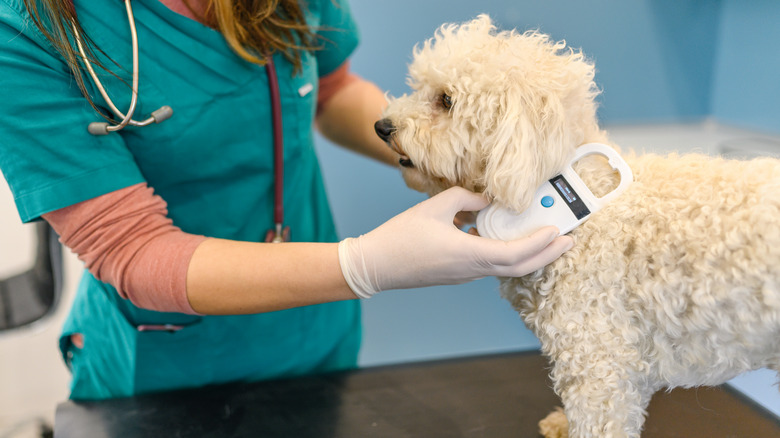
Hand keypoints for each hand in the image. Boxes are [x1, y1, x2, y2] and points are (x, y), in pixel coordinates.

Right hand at [338, 187, 573, 297]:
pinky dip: (507, 252)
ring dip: (530, 254)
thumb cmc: (401, 236)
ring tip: (547, 238)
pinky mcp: (457, 273)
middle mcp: (471, 269)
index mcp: (468, 254)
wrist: (376, 265)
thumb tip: (487, 199)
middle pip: (519, 268)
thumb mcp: (435, 207)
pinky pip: (490, 263)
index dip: (540, 244)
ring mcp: (465, 274)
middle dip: (547, 254)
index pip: (515, 254)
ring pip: (506, 267)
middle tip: (568, 241)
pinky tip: (506, 235)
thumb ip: (466, 198)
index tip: (559, 232)